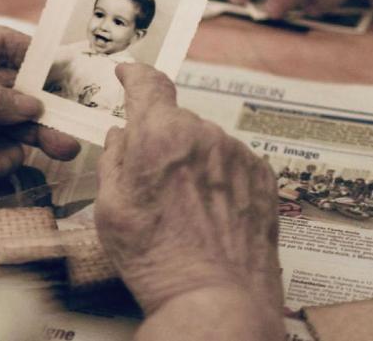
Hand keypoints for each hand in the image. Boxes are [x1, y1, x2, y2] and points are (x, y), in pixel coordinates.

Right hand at [95, 64, 282, 338]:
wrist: (214, 298)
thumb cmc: (157, 259)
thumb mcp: (110, 208)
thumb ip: (113, 160)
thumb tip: (120, 137)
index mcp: (161, 134)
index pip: (148, 83)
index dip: (134, 74)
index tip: (128, 74)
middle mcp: (204, 135)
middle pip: (175, 120)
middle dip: (160, 140)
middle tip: (150, 183)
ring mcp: (238, 156)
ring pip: (205, 143)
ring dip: (191, 162)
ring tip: (182, 209)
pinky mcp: (262, 178)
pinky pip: (231, 163)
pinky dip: (218, 178)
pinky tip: (207, 213)